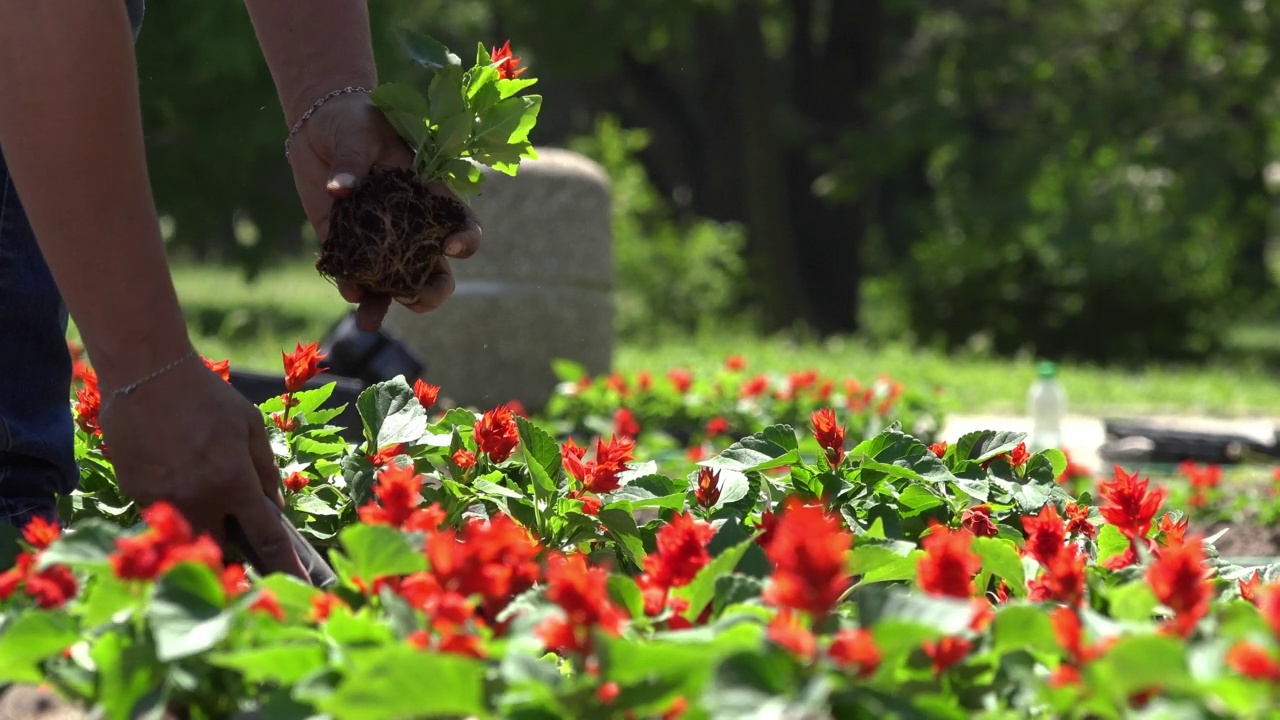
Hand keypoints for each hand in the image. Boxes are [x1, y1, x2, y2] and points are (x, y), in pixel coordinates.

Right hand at [98, 358, 307, 578]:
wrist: (146, 376)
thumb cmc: (207, 396)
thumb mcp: (250, 426)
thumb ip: (266, 470)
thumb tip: (276, 508)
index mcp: (234, 484)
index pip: (267, 539)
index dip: (286, 568)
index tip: (300, 589)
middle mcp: (199, 501)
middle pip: (223, 551)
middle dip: (237, 555)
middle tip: (244, 540)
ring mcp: (164, 502)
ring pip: (190, 538)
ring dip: (205, 532)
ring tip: (207, 499)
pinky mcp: (136, 496)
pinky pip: (164, 518)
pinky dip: (178, 510)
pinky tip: (179, 478)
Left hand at [287, 91, 482, 331]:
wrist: (321, 128)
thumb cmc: (355, 121)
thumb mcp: (359, 131)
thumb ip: (354, 159)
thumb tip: (341, 188)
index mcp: (430, 197)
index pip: (460, 224)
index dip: (466, 239)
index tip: (453, 246)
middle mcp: (412, 228)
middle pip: (435, 271)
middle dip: (431, 292)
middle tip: (415, 298)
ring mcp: (380, 242)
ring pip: (396, 284)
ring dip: (386, 304)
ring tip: (369, 320)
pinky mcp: (347, 245)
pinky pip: (355, 275)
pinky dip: (351, 287)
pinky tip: (346, 289)